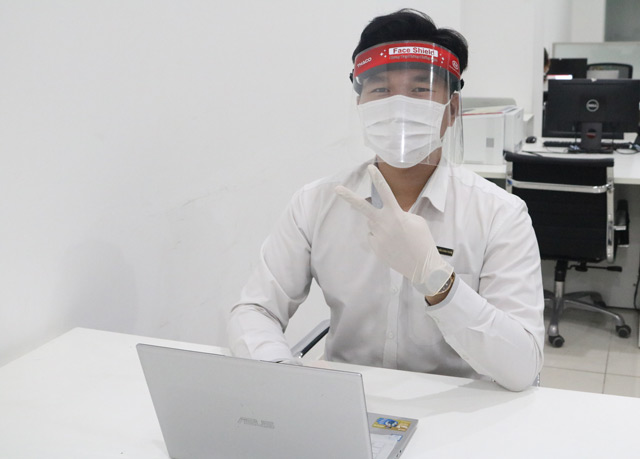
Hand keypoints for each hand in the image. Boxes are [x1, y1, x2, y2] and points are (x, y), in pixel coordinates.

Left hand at [335, 164, 452, 295]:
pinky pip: (374, 236)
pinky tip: (394, 245)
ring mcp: (377, 236)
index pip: (385, 192)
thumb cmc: (423, 241)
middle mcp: (383, 224)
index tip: (370, 168)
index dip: (377, 178)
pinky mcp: (375, 247)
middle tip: (336, 188)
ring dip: (381, 224)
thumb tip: (383, 215)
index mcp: (396, 214)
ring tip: (397, 236)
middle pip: (362, 207)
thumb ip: (399, 213)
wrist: (423, 267)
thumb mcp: (416, 221)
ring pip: (372, 223)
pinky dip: (381, 238)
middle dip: (348, 197)